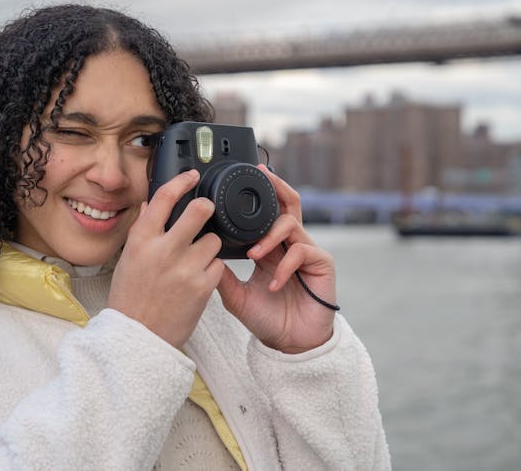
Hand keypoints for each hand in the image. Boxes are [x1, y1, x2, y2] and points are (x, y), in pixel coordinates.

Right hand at [108, 169, 224, 348]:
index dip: (182, 181)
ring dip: (209, 245)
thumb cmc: (131, 298)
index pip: (165, 197)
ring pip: (213, 239)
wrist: (138, 337)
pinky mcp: (203, 287)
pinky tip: (199, 276)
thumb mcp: (129, 258)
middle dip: (207, 207)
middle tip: (206, 211)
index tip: (192, 175)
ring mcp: (185, 268)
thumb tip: (155, 202)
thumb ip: (144, 229)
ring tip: (196, 258)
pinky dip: (212, 268)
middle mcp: (164, 250)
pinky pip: (218, 264)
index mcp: (142, 240)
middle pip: (200, 210)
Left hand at [217, 165, 335, 353]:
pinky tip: (272, 283)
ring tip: (254, 255)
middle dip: (276, 186)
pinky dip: (283, 265)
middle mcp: (289, 244)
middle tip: (262, 175)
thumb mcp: (235, 295)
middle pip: (288, 203)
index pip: (267, 211)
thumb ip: (220, 274)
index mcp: (270, 247)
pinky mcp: (321, 264)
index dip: (260, 193)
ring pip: (290, 224)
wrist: (290, 345)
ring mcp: (307, 252)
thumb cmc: (266, 319)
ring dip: (269, 236)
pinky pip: (302, 251)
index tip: (246, 176)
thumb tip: (199, 253)